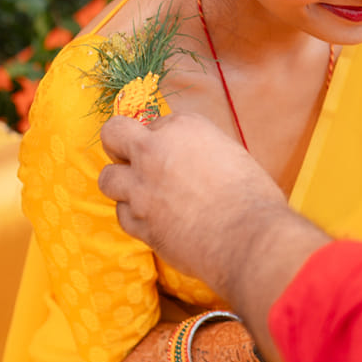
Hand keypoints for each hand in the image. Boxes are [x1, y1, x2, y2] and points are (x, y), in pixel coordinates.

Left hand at [99, 111, 285, 282]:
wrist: (248, 237)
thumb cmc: (253, 198)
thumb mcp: (231, 155)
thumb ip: (201, 151)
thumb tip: (190, 162)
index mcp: (183, 127)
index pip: (156, 123)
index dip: (165, 141)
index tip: (176, 155)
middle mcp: (154, 151)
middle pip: (113, 133)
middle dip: (119, 144)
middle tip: (132, 158)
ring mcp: (141, 187)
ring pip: (107, 177)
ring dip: (122, 183)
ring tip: (142, 193)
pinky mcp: (138, 222)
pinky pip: (122, 214)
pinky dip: (135, 216)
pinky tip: (154, 220)